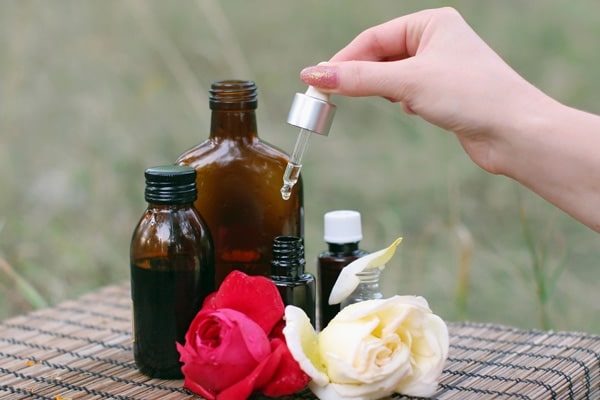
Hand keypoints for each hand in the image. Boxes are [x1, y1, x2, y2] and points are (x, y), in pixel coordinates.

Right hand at [300, 7, 550, 174]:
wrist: (515, 131)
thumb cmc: (471, 95)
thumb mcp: (408, 82)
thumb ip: (359, 78)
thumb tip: (315, 74)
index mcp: (431, 23)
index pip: (373, 38)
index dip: (343, 59)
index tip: (316, 79)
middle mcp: (436, 40)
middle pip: (381, 55)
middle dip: (361, 75)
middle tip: (331, 95)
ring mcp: (441, 67)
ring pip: (393, 76)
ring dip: (383, 89)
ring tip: (390, 101)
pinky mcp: (444, 92)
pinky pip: (408, 92)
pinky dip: (402, 101)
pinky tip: (414, 110)